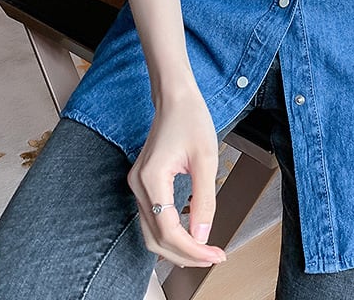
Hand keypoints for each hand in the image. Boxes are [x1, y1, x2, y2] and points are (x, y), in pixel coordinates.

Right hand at [128, 89, 225, 267]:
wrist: (176, 97)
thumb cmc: (190, 118)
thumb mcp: (206, 160)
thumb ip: (204, 201)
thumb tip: (202, 236)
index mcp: (151, 178)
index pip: (169, 230)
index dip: (192, 249)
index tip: (215, 253)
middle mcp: (138, 184)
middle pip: (156, 238)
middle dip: (185, 254)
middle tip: (213, 256)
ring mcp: (138, 184)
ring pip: (152, 232)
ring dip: (177, 246)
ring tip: (205, 250)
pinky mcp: (144, 182)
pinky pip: (153, 218)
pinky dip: (171, 232)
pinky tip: (191, 232)